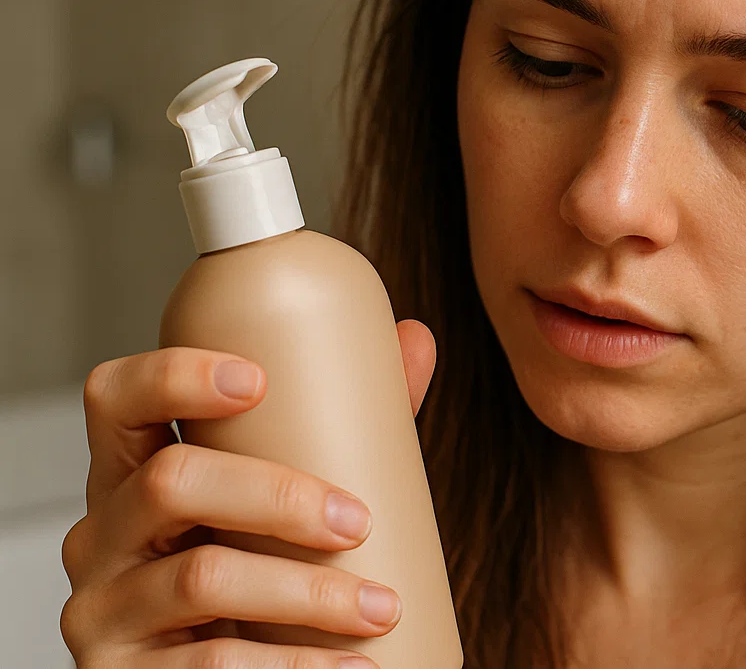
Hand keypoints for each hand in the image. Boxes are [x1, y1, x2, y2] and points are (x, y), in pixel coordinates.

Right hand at [59, 320, 436, 667]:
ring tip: (380, 607)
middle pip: (170, 481)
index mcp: (132, 475)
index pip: (117, 399)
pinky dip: (294, 667)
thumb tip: (415, 339)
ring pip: (201, 577)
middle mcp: (99, 535)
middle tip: (360, 521)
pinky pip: (208, 666)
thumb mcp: (287, 500)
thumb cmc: (260, 575)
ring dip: (307, 591)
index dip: (174, 376)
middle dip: (280, 494)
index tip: (258, 379)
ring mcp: (101, 610)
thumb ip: (346, 423)